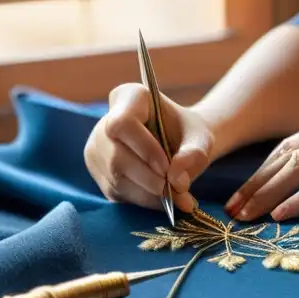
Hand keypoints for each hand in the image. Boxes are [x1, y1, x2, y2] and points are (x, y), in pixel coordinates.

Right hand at [84, 82, 214, 212]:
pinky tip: (164, 198)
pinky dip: (144, 200)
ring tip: (179, 198)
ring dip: (149, 193)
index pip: (123, 123)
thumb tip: (176, 179)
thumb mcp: (201, 139)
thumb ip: (194, 154)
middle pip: (116, 156)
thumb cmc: (188, 134)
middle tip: (179, 190)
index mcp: (129, 98)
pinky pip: (117, 191)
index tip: (168, 166)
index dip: (144, 149)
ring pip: (116, 177)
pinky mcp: (100, 173)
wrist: (179, 144)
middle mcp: (104, 122)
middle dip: (150, 178)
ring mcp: (97, 149)